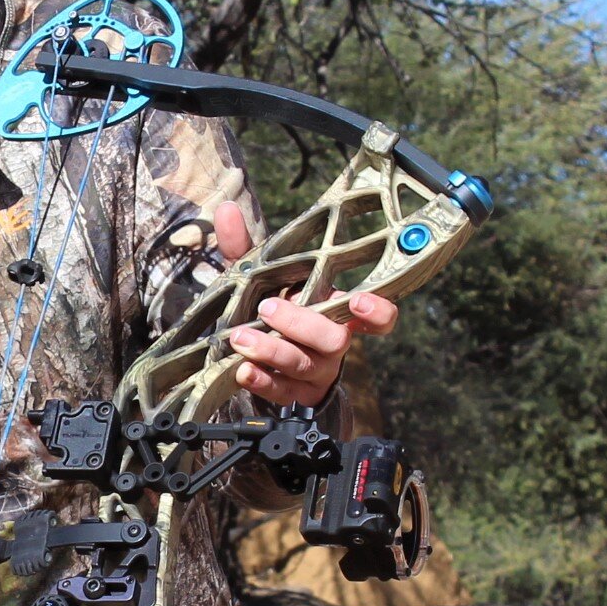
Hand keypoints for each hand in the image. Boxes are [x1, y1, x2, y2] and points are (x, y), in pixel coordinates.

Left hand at [214, 203, 399, 406]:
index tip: (358, 300)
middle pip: (334, 340)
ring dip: (272, 351)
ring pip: (304, 365)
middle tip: (267, 309)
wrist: (265, 357)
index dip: (377, 312)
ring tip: (241, 337)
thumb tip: (227, 211)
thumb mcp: (263, 277)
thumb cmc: (274, 307)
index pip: (379, 317)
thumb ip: (248, 247)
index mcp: (337, 311)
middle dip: (301, 324)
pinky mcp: (294, 394)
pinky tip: (244, 370)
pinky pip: (283, 392)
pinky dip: (262, 381)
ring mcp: (316, 372)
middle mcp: (333, 343)